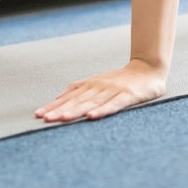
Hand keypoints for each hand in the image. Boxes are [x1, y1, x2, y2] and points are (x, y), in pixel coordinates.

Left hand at [35, 59, 167, 122]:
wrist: (148, 69)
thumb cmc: (121, 79)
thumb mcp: (98, 81)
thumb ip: (79, 88)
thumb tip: (59, 96)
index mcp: (90, 85)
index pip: (69, 98)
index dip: (54, 105)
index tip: (39, 114)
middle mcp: (99, 87)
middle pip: (77, 101)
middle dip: (60, 110)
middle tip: (45, 119)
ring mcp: (113, 91)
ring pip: (92, 103)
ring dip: (76, 111)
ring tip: (63, 118)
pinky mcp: (127, 96)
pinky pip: (113, 105)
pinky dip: (102, 110)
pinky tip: (92, 116)